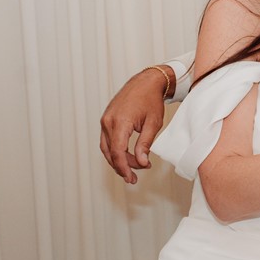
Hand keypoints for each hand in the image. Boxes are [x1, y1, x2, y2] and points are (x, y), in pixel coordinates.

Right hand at [99, 67, 169, 182]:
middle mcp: (108, 121)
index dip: (124, 167)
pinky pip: (107, 140)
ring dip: (118, 160)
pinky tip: (126, 156)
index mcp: (120, 122)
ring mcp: (105, 120)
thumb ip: (145, 144)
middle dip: (122, 166)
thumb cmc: (151, 100)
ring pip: (107, 148)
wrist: (145, 82)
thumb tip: (142, 162)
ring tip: (133, 168)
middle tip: (135, 177)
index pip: (118, 152)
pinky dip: (115, 150)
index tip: (132, 178)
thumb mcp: (153, 124)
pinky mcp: (107, 119)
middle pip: (111, 152)